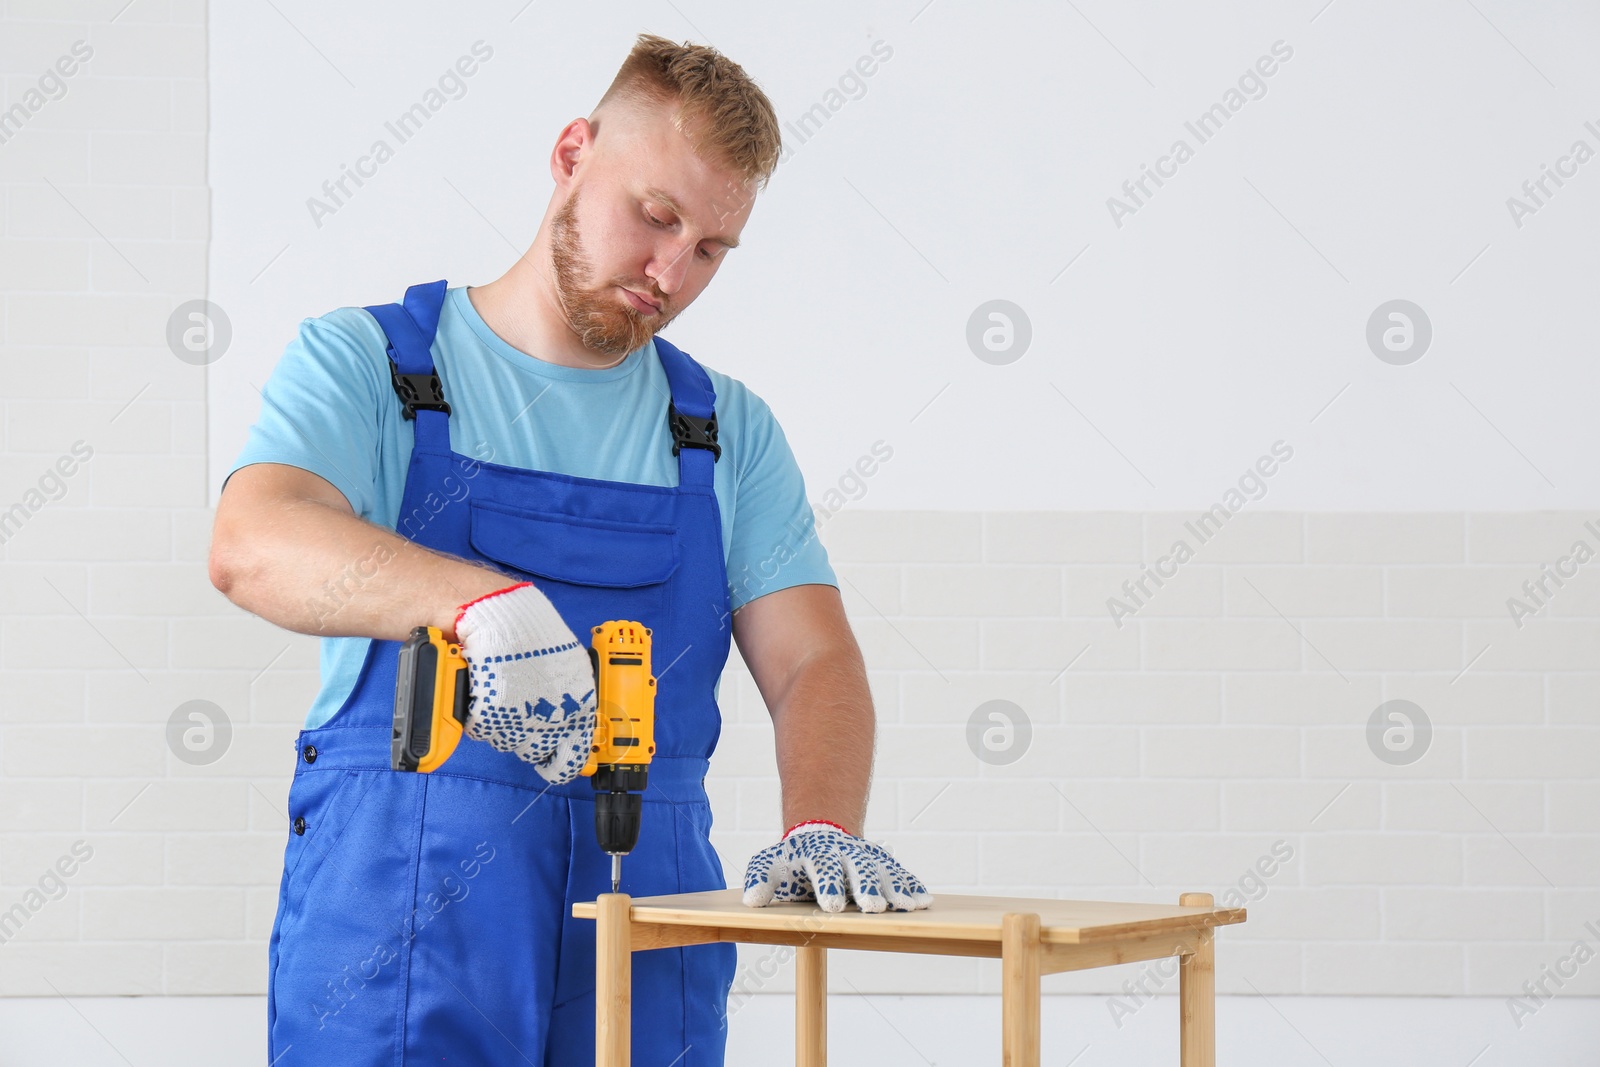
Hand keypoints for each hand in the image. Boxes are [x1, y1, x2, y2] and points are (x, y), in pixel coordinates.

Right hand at [453, 582, 596, 784]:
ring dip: (503, 722)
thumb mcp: (569, 667)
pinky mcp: (489, 718)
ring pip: (505, 740)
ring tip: (504, 689)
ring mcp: (519, 722)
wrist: (500, 616)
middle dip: (526, 735)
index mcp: (578, 710)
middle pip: (533, 751)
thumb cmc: (534, 635)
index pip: (571, 760)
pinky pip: (481, 728)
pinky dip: (480, 712)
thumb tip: (571, 719)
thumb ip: (570, 699)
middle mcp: (552, 721)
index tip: (552, 764)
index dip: (559, 765)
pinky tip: (487, 687)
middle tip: (520, 709)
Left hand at [742, 820, 933, 913]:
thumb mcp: (769, 864)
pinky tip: (924, 902)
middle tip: (873, 907)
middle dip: (866, 887)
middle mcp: (846, 855)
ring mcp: (866, 858)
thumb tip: (752, 900)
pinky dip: (912, 886)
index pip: (823, 870)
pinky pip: (900, 874)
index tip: (830, 907)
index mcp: (818, 855)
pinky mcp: (882, 865)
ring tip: (907, 907)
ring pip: (883, 871)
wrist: (819, 833)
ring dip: (895, 888)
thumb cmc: (792, 860)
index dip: (828, 886)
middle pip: (858, 869)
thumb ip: (759, 880)